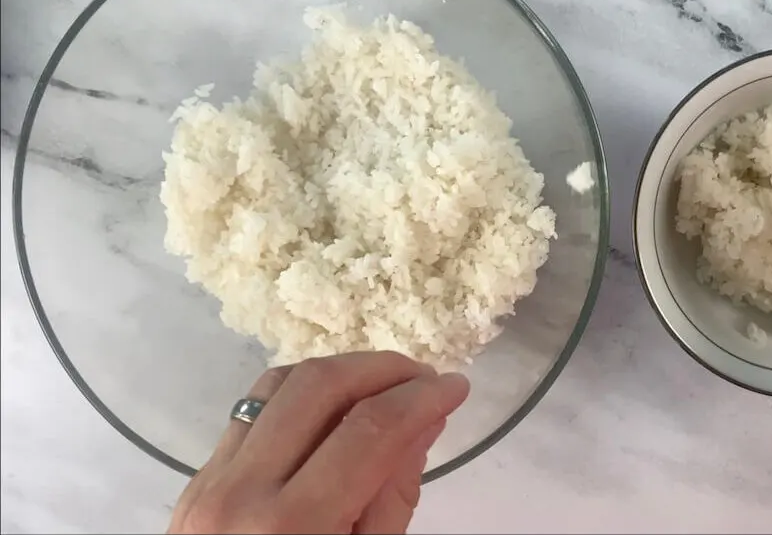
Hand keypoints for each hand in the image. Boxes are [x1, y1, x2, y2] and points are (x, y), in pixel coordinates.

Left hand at [168, 351, 468, 533]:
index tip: (456, 387)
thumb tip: (422, 423)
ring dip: (341, 371)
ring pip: (279, 384)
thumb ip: (392, 497)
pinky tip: (334, 408)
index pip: (369, 430)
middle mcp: (242, 490)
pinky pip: (253, 409)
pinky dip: (302, 393)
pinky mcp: (198, 478)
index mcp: (292, 525)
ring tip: (384, 386)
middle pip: (320, 386)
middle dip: (383, 369)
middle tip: (424, 379)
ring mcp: (210, 479)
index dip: (422, 398)